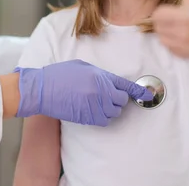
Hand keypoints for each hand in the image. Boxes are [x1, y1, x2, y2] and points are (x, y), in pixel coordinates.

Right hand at [14, 59, 152, 125]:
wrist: (42, 90)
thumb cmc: (59, 75)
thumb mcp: (82, 67)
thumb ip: (99, 74)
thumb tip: (111, 82)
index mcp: (99, 77)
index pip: (125, 86)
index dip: (138, 92)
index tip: (147, 96)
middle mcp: (99, 92)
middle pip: (121, 100)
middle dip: (116, 98)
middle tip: (105, 94)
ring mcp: (93, 106)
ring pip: (113, 112)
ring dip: (109, 108)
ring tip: (95, 101)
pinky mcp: (87, 117)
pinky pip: (104, 120)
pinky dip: (102, 117)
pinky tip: (91, 109)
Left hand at [151, 0, 188, 57]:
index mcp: (187, 17)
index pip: (158, 15)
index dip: (164, 12)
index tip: (175, 11)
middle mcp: (187, 34)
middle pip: (158, 27)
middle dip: (165, 22)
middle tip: (178, 20)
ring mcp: (187, 47)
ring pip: (162, 38)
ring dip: (168, 33)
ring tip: (182, 29)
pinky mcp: (186, 56)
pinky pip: (168, 48)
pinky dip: (173, 44)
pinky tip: (184, 38)